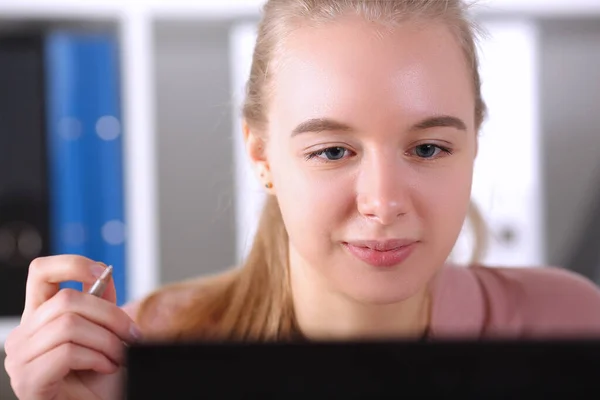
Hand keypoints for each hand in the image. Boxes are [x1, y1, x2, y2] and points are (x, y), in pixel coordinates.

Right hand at [4, 255, 141, 399]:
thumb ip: (101, 305)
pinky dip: (96, 358)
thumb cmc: (98, 379)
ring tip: (117, 356)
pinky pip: (67, 352)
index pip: (41, 271)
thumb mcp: (105, 333)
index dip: (72, 264)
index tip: (102, 273)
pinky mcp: (27, 381)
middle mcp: (23, 334)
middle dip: (110, 315)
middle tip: (131, 333)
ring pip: (69, 325)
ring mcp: (20, 359)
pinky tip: (106, 367)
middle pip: (67, 299)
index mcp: (39, 317)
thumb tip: (104, 274)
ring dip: (106, 341)